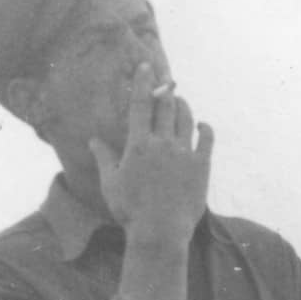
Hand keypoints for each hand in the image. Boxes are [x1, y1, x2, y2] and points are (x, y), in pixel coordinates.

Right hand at [88, 62, 213, 241]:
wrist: (160, 232)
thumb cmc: (130, 210)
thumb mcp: (111, 184)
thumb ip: (104, 158)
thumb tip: (93, 140)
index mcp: (138, 145)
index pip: (141, 105)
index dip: (143, 82)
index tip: (146, 67)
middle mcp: (162, 143)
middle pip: (166, 106)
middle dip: (165, 91)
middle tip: (166, 84)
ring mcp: (184, 153)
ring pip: (186, 118)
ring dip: (183, 106)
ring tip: (180, 102)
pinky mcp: (201, 166)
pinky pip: (206, 138)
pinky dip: (204, 128)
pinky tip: (201, 125)